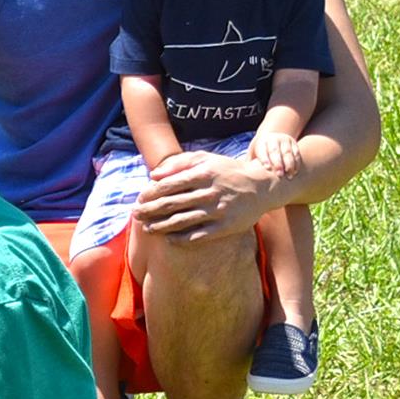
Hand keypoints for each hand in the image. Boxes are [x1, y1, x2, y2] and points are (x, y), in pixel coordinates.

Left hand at [133, 147, 283, 242]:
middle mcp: (211, 192)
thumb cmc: (228, 171)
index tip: (139, 199)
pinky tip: (168, 239)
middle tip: (135, 215)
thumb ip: (179, 163)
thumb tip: (153, 175)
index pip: (169, 185)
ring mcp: (219, 210)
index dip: (150, 193)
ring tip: (147, 229)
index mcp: (204, 173)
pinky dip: (182, 239)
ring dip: (161, 226)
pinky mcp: (227, 226)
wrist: (263, 186)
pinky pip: (199, 235)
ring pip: (183, 221)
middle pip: (172, 204)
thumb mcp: (207, 159)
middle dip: (150, 210)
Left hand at [247, 132, 300, 174]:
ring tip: (290, 175)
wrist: (271, 137)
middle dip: (278, 163)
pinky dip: (296, 162)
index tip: (267, 168)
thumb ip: (249, 163)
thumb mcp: (253, 154)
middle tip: (280, 175)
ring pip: (287, 152)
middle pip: (275, 151)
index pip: (263, 150)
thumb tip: (242, 176)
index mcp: (261, 142)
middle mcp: (273, 139)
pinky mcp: (293, 142)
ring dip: (289, 164)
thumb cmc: (259, 152)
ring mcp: (284, 140)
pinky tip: (295, 171)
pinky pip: (296, 153)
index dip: (265, 159)